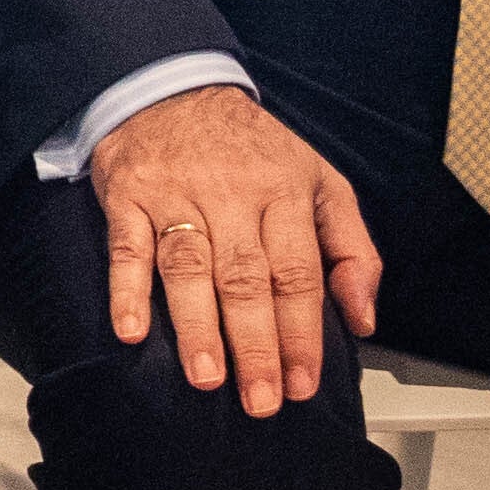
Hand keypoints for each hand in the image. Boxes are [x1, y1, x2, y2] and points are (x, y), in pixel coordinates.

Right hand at [84, 83, 378, 410]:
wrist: (172, 90)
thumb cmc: (250, 149)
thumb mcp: (320, 182)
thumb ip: (352, 249)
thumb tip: (363, 318)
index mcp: (285, 192)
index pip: (298, 273)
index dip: (301, 333)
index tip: (301, 383)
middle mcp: (232, 194)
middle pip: (245, 279)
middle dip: (256, 344)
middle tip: (260, 399)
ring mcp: (176, 195)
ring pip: (189, 268)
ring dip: (196, 326)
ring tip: (207, 377)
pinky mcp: (128, 196)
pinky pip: (126, 248)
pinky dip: (126, 290)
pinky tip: (131, 330)